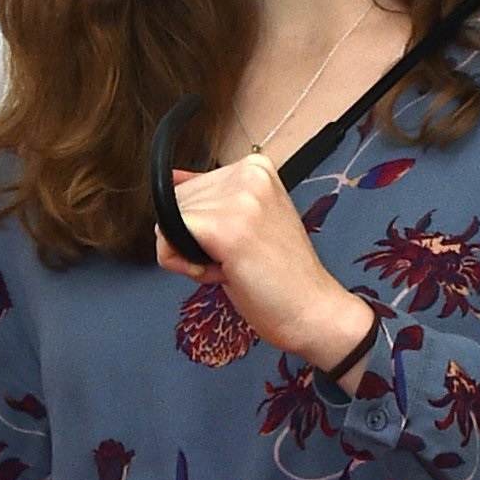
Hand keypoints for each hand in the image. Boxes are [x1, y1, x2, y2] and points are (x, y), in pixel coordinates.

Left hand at [155, 154, 376, 374]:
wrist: (312, 311)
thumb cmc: (281, 277)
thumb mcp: (247, 221)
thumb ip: (212, 198)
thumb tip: (171, 178)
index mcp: (256, 168)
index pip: (190, 186)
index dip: (202, 225)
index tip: (239, 242)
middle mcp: (247, 174)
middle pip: (176, 201)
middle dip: (193, 238)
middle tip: (237, 259)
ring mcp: (238, 199)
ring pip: (168, 221)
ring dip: (190, 255)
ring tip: (235, 265)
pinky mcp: (224, 227)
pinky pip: (167, 238)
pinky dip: (183, 265)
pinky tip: (221, 272)